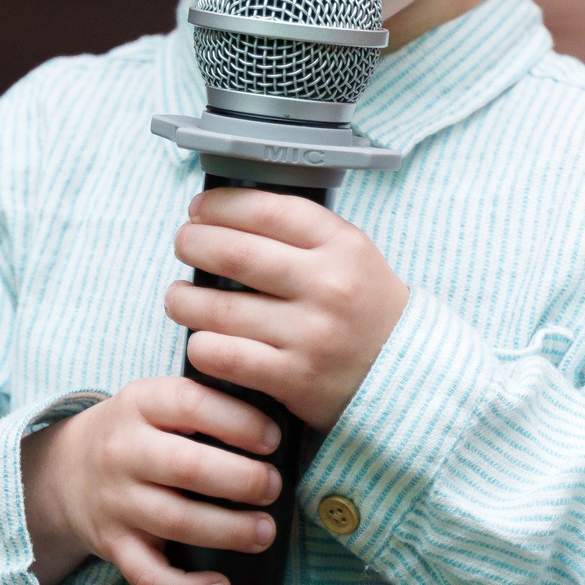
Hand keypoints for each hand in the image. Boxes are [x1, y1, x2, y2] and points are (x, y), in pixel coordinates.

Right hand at [20, 378, 284, 584]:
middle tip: (274, 487)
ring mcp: (115, 501)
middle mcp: (123, 451)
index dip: (239, 422)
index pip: (191, 404)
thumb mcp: (156, 400)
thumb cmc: (136, 432)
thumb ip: (202, 403)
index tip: (272, 439)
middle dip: (242, 480)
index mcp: (139, 403)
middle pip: (187, 467)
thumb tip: (275, 420)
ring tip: (265, 532)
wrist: (66, 471)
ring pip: (175, 521)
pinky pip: (148, 575)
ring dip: (228, 531)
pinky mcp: (112, 545)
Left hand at [167, 187, 408, 431]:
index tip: (200, 208)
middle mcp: (328, 287)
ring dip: (183, 299)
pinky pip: (225, 356)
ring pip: (219, 307)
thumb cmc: (365, 308)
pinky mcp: (295, 379)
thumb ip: (302, 233)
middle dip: (193, 243)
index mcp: (343, 247)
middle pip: (235, 253)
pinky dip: (201, 346)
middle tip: (183, 244)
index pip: (268, 210)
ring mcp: (310, 335)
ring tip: (178, 297)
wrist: (407, 374)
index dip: (222, 204)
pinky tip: (201, 339)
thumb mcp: (352, 255)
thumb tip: (229, 212)